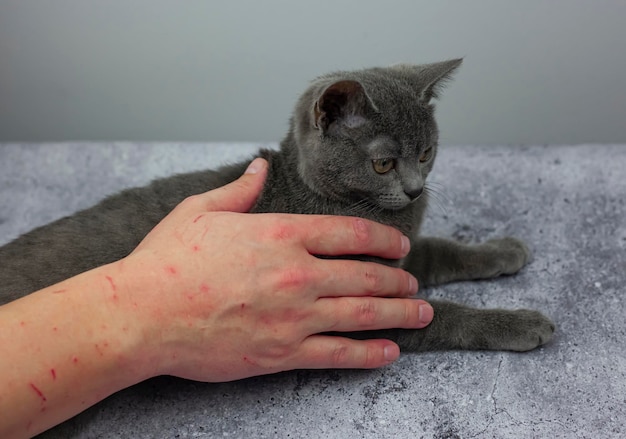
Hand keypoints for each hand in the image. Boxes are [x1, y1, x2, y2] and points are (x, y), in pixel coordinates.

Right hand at [121, 158, 432, 381]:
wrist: (140, 314)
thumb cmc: (167, 261)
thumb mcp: (201, 211)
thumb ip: (239, 189)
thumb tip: (259, 166)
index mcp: (280, 233)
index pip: (350, 233)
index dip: (383, 239)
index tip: (400, 246)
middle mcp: (296, 273)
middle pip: (366, 274)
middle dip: (397, 280)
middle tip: (413, 283)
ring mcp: (292, 316)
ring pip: (362, 314)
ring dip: (398, 314)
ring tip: (420, 314)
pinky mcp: (280, 352)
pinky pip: (337, 354)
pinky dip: (368, 353)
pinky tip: (390, 352)